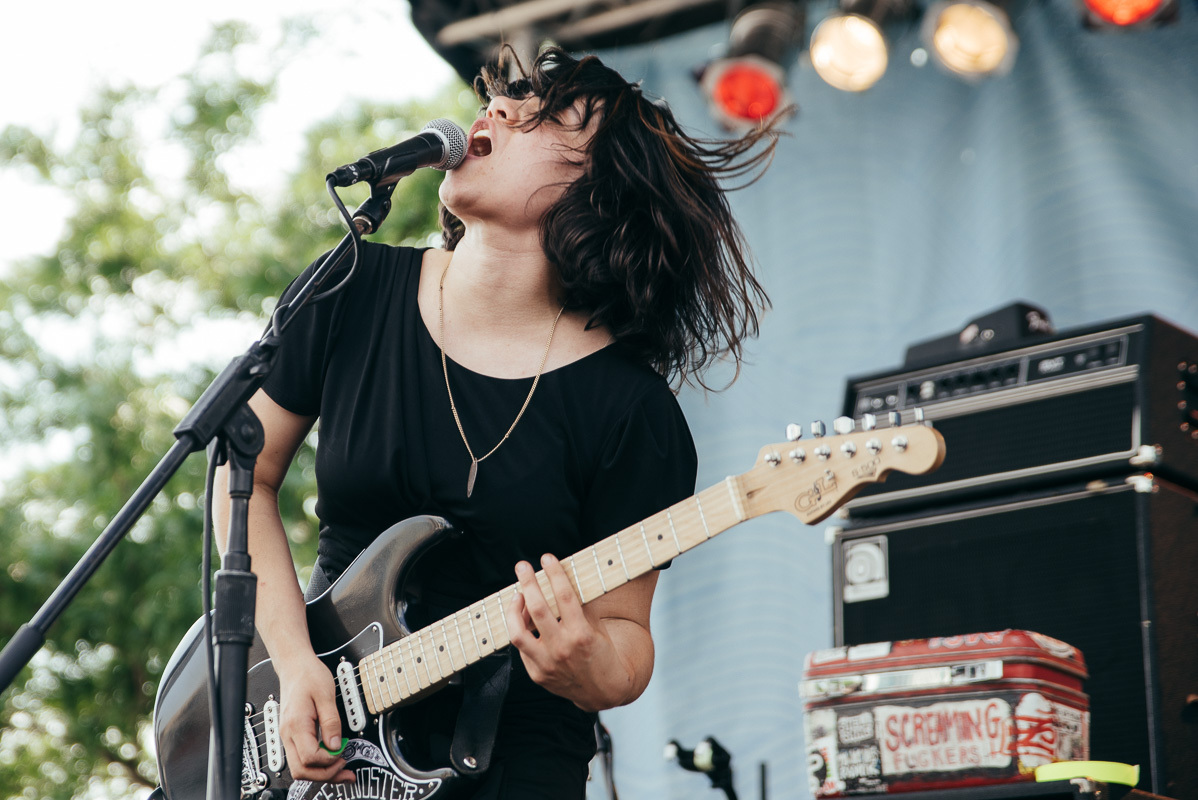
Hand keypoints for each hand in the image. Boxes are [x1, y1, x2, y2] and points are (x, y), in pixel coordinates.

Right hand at [276, 653, 354, 783]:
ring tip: (341, 770)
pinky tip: (331, 760)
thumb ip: (332, 722)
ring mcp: (288, 736)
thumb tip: (336, 745)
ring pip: (299, 768)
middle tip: (345, 770)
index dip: (329, 760)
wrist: (294, 666)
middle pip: (300, 770)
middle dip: (324, 775)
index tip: (343, 753)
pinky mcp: (292, 735)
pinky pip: (301, 757)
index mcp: (296, 724)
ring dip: (320, 773)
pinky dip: (316, 764)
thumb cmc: (308, 675)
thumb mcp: (326, 695)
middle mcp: (288, 734)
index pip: (310, 757)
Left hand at [507, 554, 635, 711]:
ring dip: (514, 609)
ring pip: (518, 632)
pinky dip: (520, 631)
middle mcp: (562, 649)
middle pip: (537, 609)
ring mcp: (547, 664)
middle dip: (527, 583)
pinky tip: (524, 621)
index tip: (547, 558)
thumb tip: (562, 581)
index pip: (565, 596)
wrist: (603, 691)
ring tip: (517, 595)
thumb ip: (580, 607)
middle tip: (522, 566)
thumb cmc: (602, 653)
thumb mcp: (597, 628)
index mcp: (582, 634)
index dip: (554, 573)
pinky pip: (522, 648)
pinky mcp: (537, 675)